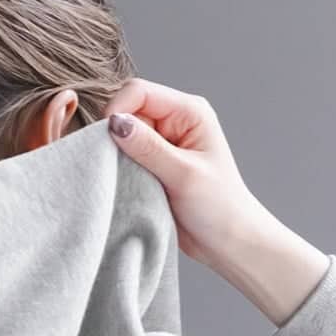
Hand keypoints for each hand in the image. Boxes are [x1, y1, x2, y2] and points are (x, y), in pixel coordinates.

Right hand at [101, 81, 329, 328]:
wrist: (228, 242)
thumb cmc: (218, 208)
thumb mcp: (183, 175)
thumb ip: (148, 148)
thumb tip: (115, 122)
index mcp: (189, 111)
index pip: (139, 92)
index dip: (118, 110)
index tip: (107, 140)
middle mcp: (175, 121)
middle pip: (128, 111)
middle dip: (117, 135)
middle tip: (118, 166)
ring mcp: (164, 143)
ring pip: (124, 137)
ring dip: (119, 156)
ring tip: (130, 180)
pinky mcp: (155, 165)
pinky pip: (126, 158)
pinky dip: (122, 170)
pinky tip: (130, 187)